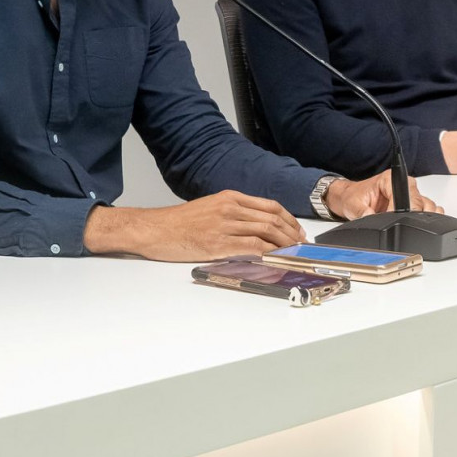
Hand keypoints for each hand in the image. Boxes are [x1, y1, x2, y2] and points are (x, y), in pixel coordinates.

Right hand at [85, 190, 304, 260]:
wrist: (155, 229)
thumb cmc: (178, 222)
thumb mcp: (208, 208)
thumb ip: (232, 214)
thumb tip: (254, 229)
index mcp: (229, 197)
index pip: (270, 205)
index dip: (289, 219)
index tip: (297, 230)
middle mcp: (230, 208)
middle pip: (273, 218)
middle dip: (292, 233)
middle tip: (301, 245)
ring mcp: (225, 225)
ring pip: (267, 231)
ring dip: (285, 244)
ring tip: (294, 254)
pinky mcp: (219, 243)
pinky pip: (253, 246)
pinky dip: (269, 253)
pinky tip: (276, 259)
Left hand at [324, 170, 440, 217]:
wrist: (352, 198)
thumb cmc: (354, 197)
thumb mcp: (352, 205)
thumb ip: (361, 211)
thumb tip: (370, 217)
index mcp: (389, 179)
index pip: (405, 195)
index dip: (400, 210)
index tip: (391, 217)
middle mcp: (403, 184)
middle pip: (419, 203)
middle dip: (408, 217)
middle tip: (393, 223)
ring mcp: (411, 193)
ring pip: (427, 207)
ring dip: (417, 218)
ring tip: (400, 222)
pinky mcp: (414, 203)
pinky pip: (428, 211)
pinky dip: (423, 220)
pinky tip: (410, 223)